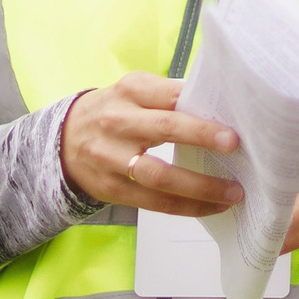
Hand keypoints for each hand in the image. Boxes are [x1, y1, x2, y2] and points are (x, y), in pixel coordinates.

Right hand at [63, 74, 244, 216]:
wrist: (63, 140)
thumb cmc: (114, 111)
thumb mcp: (135, 91)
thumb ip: (170, 95)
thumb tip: (219, 105)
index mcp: (130, 91)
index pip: (169, 95)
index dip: (198, 107)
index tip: (229, 119)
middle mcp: (119, 122)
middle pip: (165, 129)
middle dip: (202, 136)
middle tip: (234, 145)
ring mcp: (112, 158)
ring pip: (160, 175)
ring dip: (201, 186)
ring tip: (233, 192)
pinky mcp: (113, 189)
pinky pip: (154, 203)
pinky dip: (187, 207)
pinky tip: (212, 207)